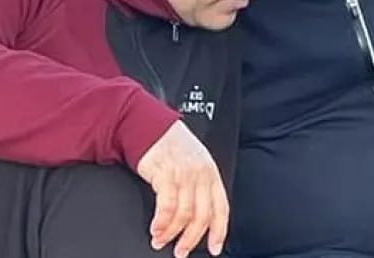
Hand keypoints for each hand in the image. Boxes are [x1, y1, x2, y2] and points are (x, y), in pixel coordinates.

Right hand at [136, 120, 228, 257]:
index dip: (219, 231)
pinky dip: (161, 222)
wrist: (152, 128)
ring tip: (161, 240)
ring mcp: (185, 175)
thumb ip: (201, 187)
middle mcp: (201, 175)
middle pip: (202, 216)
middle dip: (191, 239)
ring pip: (184, 214)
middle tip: (181, 252)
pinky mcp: (166, 174)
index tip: (214, 248)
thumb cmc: (173, 147)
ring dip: (171, 233)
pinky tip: (156, 229)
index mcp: (212, 174)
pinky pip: (167, 206)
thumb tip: (199, 218)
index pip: (221, 208)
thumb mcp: (196, 164)